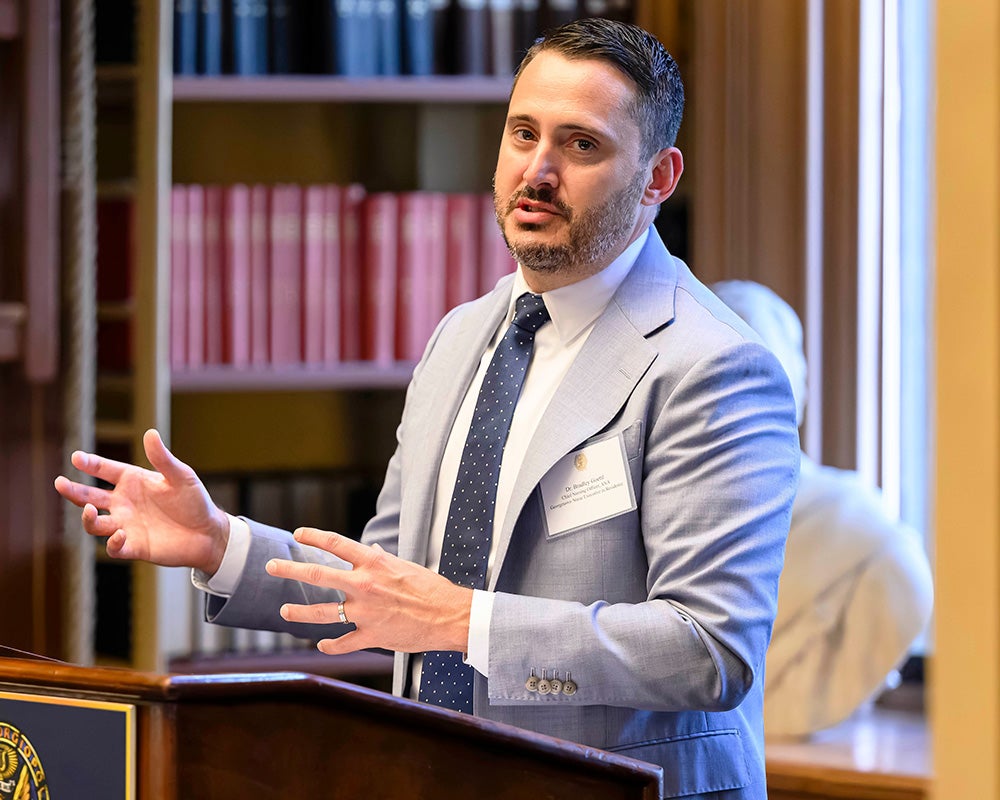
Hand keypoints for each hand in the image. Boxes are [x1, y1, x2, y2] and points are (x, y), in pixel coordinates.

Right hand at [53, 429, 229, 573]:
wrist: (209, 533)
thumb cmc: (195, 501)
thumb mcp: (181, 476)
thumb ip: (163, 458)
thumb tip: (149, 432)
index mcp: (134, 481)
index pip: (105, 470)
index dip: (90, 463)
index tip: (76, 457)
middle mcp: (125, 503)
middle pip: (90, 497)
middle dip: (73, 491)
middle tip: (59, 482)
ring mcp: (127, 525)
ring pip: (95, 523)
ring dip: (87, 518)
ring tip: (88, 510)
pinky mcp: (134, 546)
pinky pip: (113, 547)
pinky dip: (112, 542)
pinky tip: (120, 534)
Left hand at [266, 528, 473, 655]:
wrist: (449, 616)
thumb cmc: (430, 588)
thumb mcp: (404, 566)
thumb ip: (380, 560)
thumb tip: (367, 551)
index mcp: (373, 564)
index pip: (336, 544)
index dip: (314, 536)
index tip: (298, 534)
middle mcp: (364, 585)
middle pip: (317, 575)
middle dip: (290, 570)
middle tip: (272, 566)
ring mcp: (365, 612)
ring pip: (321, 613)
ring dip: (299, 613)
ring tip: (284, 612)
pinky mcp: (371, 636)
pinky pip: (343, 643)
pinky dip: (330, 645)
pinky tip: (322, 645)